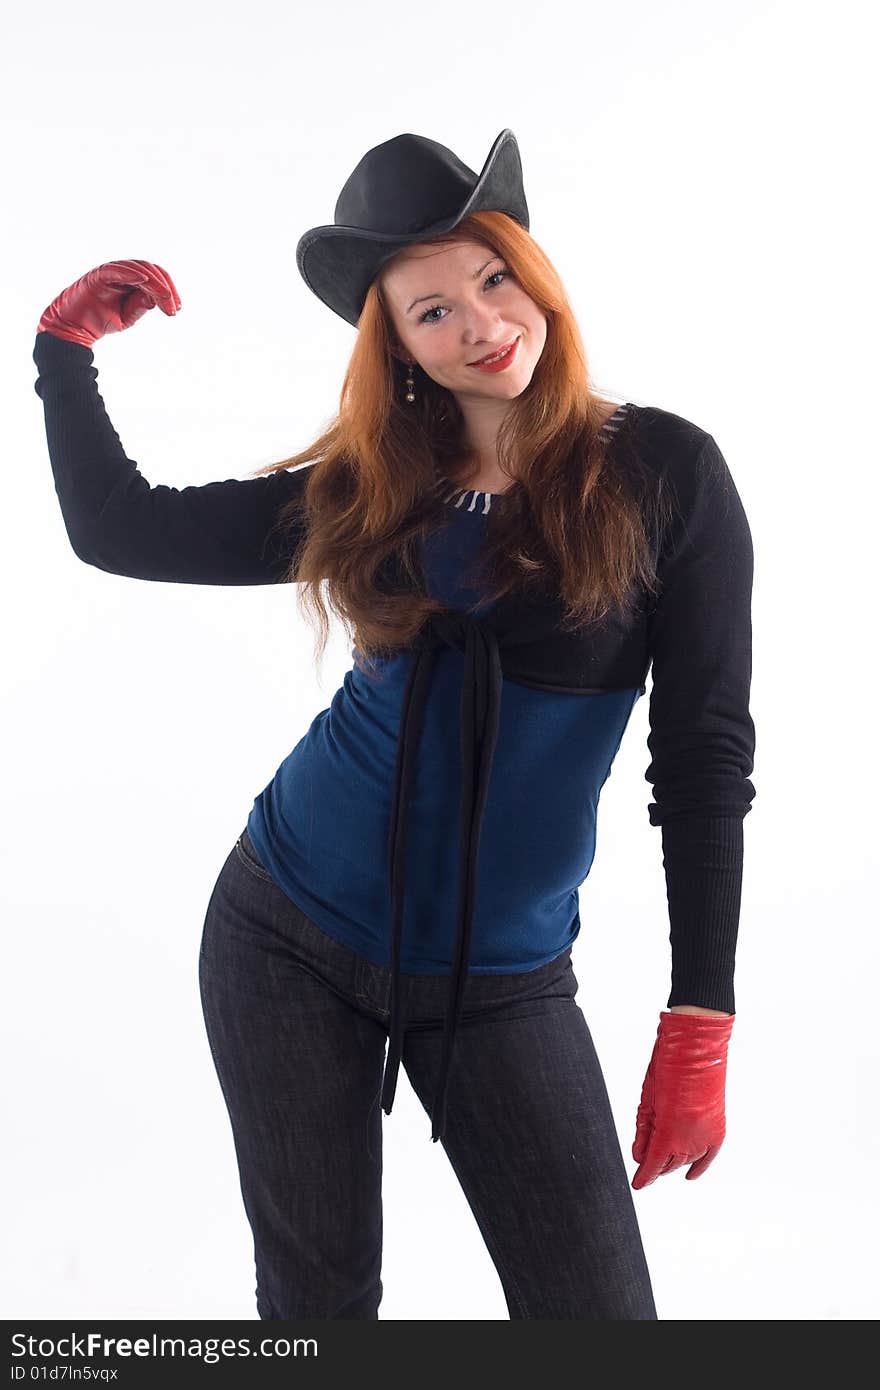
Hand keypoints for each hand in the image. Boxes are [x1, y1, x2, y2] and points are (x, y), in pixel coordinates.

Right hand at [36, 259, 180, 347]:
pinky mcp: (98, 275)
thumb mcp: (128, 316)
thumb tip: (158, 296)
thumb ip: (141, 304)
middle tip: (173, 309)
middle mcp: (122, 273)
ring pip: (138, 268)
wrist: (75, 328)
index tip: (176, 309)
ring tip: (165, 299)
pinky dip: (131, 273)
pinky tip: (144, 281)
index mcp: (131, 281)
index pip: (155, 278)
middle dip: (166, 289)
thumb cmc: (100, 321)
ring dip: (155, 284)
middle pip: (151, 270)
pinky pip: (116, 270)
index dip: (169, 290)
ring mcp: (110, 272)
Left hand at [631, 1009, 733, 1189]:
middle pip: (669, 1164)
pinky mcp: (719, 1127)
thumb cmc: (666, 1065)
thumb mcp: (647, 1098)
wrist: (697, 1044)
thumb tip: (639, 1157)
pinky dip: (700, 1166)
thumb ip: (643, 1131)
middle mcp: (690, 1139)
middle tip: (645, 1164)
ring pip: (687, 1160)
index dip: (644, 1177)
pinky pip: (709, 1155)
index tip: (637, 1184)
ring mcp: (706, 1134)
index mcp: (669, 1131)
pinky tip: (690, 1175)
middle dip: (656, 1166)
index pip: (654, 1164)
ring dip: (674, 1161)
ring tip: (662, 1159)